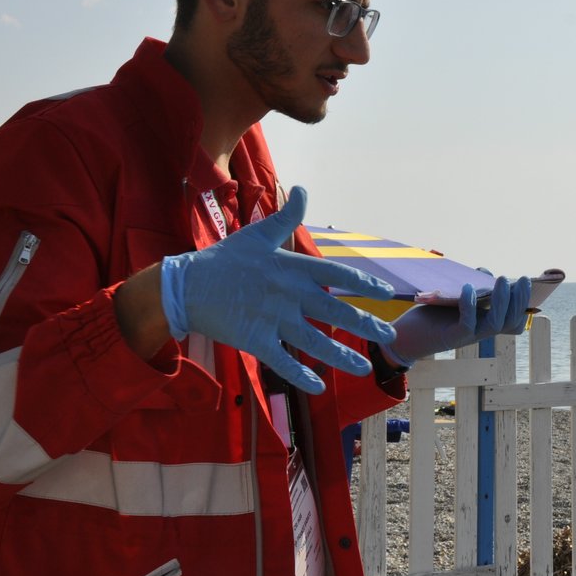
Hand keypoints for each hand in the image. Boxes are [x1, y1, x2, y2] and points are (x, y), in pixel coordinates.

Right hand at [159, 186, 396, 393]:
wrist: (186, 286)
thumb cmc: (224, 259)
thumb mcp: (257, 234)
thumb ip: (286, 216)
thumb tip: (302, 188)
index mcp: (292, 267)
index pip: (338, 276)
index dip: (365, 285)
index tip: (386, 293)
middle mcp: (288, 294)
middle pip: (336, 312)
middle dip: (366, 325)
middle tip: (389, 335)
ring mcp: (273, 319)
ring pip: (315, 342)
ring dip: (342, 357)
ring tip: (364, 367)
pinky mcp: (255, 340)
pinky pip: (283, 362)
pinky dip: (301, 376)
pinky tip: (318, 387)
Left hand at [383, 275, 531, 365]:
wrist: (401, 337)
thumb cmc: (429, 315)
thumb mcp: (453, 297)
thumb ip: (471, 287)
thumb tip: (483, 273)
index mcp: (483, 323)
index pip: (512, 320)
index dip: (523, 305)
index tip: (527, 283)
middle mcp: (479, 332)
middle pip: (510, 322)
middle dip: (520, 300)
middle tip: (522, 279)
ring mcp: (467, 336)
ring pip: (495, 324)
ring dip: (502, 302)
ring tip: (502, 280)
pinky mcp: (452, 338)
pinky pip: (468, 323)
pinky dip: (470, 305)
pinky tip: (468, 288)